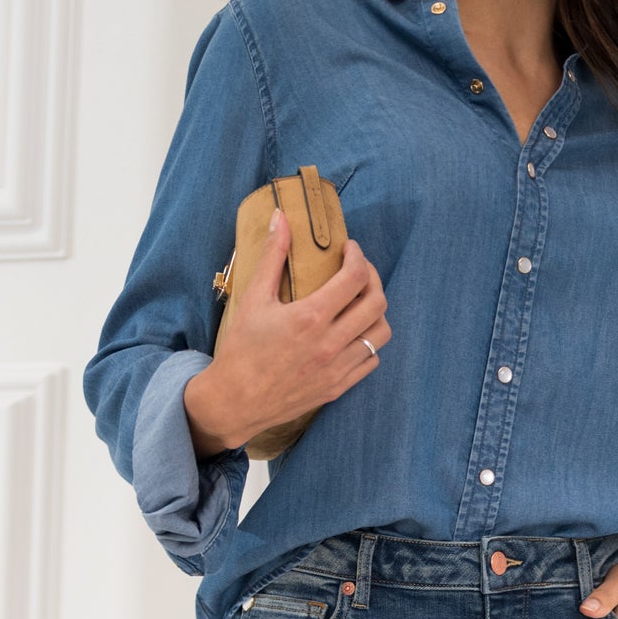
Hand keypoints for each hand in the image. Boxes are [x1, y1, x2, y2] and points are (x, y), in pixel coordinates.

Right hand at [184, 209, 391, 454]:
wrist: (237, 401)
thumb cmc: (241, 348)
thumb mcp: (254, 298)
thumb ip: (272, 256)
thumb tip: (280, 217)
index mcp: (310, 318)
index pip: (355, 277)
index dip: (358, 257)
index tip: (349, 250)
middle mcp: (330, 344)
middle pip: (377, 303)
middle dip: (373, 278)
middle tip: (359, 271)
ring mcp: (337, 369)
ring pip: (380, 334)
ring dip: (376, 312)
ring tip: (360, 301)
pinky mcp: (338, 387)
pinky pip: (371, 361)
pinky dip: (369, 342)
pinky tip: (353, 332)